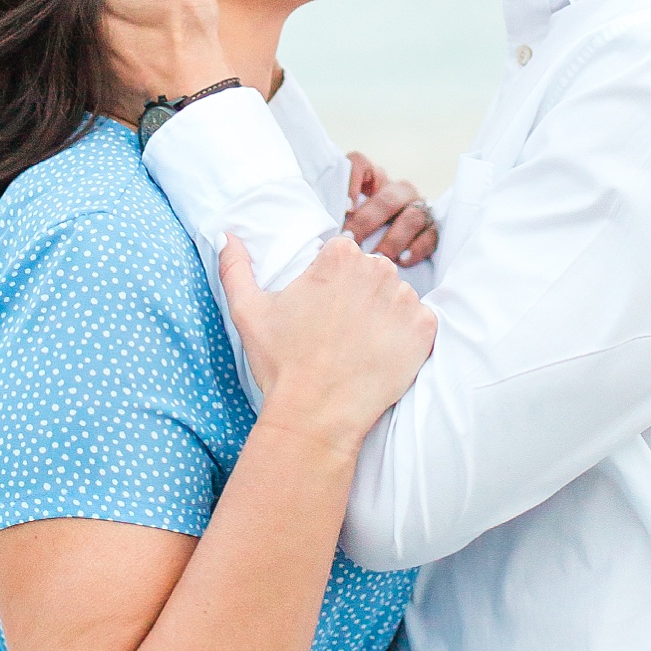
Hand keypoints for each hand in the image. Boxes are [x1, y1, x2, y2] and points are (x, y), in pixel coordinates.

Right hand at [219, 233, 435, 454]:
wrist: (317, 415)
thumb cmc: (282, 364)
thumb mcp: (248, 311)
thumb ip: (235, 267)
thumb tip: (227, 234)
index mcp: (339, 256)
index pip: (344, 254)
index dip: (332, 282)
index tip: (322, 310)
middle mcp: (377, 268)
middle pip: (372, 272)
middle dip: (360, 295)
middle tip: (339, 332)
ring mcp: (404, 298)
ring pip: (396, 296)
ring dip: (384, 315)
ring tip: (359, 346)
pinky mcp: (424, 328)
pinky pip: (420, 322)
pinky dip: (406, 337)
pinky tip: (382, 355)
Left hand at [343, 152, 438, 268]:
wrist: (390, 257)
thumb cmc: (359, 237)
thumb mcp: (345, 222)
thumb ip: (337, 221)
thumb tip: (325, 236)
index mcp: (371, 180)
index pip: (360, 163)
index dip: (352, 180)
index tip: (344, 207)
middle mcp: (397, 190)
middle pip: (387, 198)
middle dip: (368, 221)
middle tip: (352, 241)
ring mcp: (418, 207)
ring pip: (412, 215)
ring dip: (393, 238)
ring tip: (378, 257)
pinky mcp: (433, 229)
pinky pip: (430, 235)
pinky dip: (416, 248)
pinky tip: (402, 261)